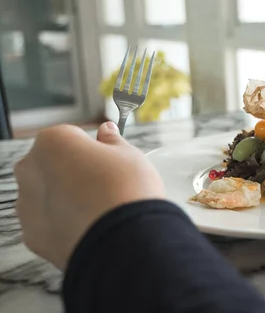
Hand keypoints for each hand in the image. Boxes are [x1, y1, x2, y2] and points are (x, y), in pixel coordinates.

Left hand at [14, 122, 164, 270]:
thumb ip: (112, 141)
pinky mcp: (32, 236)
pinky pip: (48, 223)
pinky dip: (64, 223)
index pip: (71, 136)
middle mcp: (30, 170)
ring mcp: (27, 205)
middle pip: (53, 165)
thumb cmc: (125, 191)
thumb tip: (107, 132)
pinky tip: (90, 225)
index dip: (93, 148)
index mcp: (53, 142)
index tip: (108, 159)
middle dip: (74, 171)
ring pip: (47, 195)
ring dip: (67, 198)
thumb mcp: (129, 155)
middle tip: (106, 183)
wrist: (123, 241)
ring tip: (100, 208)